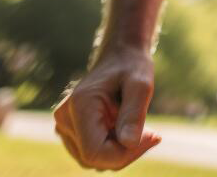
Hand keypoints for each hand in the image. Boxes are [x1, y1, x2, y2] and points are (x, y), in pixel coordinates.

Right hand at [52, 45, 161, 169]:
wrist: (119, 55)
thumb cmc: (132, 66)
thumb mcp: (141, 85)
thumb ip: (134, 113)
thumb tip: (129, 144)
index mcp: (79, 105)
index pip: (95, 153)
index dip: (125, 154)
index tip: (153, 137)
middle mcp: (64, 118)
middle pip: (93, 159)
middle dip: (125, 152)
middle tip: (150, 132)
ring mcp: (63, 126)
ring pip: (93, 160)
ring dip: (119, 150)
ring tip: (133, 123)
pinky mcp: (69, 131)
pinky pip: (92, 153)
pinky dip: (112, 147)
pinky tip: (123, 127)